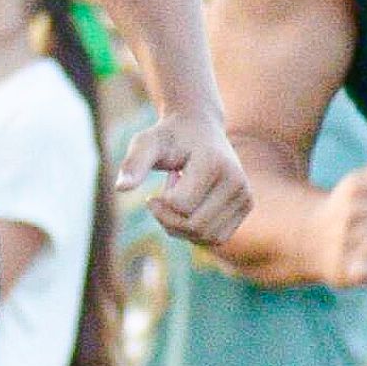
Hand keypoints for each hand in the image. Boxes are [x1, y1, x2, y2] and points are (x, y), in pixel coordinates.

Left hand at [119, 109, 250, 249]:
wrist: (199, 127)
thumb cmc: (169, 136)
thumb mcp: (146, 143)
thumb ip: (134, 164)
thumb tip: (120, 188)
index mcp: (215, 164)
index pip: (180, 206)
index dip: (160, 202)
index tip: (162, 181)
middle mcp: (237, 182)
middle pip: (194, 227)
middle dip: (168, 219)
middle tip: (162, 196)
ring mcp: (245, 195)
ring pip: (206, 237)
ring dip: (181, 227)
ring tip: (179, 198)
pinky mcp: (246, 206)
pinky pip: (216, 238)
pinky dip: (195, 232)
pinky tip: (190, 208)